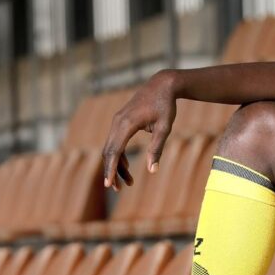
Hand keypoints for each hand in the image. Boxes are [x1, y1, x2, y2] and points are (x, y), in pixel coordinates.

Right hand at [102, 71, 177, 190]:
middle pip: (109, 152)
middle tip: (118, 189)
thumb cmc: (166, 106)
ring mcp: (117, 121)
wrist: (162, 85)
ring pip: (111, 147)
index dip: (111, 169)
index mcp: (127, 124)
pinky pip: (115, 141)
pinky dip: (119, 155)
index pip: (114, 151)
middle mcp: (117, 122)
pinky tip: (127, 167)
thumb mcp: (165, 128)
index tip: (109, 184)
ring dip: (116, 165)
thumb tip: (152, 170)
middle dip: (112, 171)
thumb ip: (157, 149)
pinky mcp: (120, 121)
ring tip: (128, 182)